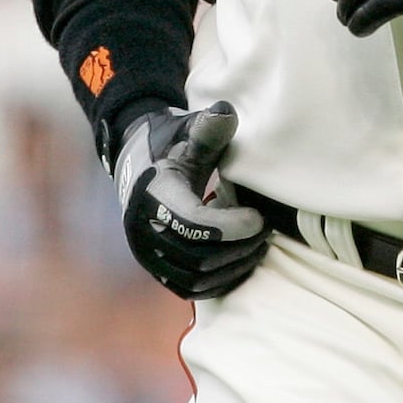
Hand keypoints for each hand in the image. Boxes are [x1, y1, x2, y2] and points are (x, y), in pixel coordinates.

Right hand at [114, 102, 267, 298]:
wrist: (137, 163)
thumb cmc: (169, 144)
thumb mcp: (186, 131)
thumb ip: (208, 128)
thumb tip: (226, 113)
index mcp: (151, 196)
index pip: (194, 225)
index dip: (232, 227)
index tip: (259, 217)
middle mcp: (143, 231)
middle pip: (199, 257)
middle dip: (239, 248)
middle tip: (265, 232)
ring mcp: (147, 254)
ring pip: (196, 279)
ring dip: (233, 267)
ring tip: (259, 246)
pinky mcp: (157, 268)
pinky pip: (190, 289)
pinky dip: (220, 281)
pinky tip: (242, 261)